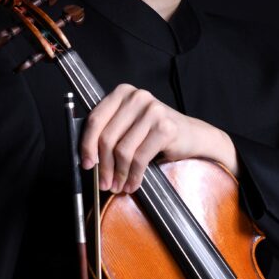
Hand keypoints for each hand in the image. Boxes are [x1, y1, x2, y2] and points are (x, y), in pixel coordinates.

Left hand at [80, 83, 238, 192]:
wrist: (193, 136)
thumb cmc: (156, 134)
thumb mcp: (129, 126)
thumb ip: (109, 133)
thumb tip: (87, 158)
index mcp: (123, 93)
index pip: (95, 119)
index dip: (86, 145)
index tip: (86, 164)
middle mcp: (137, 97)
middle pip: (107, 137)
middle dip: (103, 166)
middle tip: (104, 183)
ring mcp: (153, 110)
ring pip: (123, 150)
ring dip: (119, 174)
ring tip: (119, 185)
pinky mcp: (165, 127)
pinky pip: (140, 158)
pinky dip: (134, 175)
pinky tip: (133, 183)